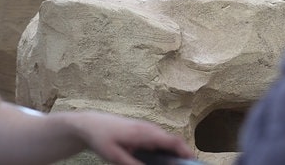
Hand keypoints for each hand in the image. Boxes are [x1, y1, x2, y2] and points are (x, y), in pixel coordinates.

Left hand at [72, 111, 193, 164]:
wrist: (90, 124)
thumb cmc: (102, 138)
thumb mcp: (116, 157)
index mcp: (145, 133)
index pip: (173, 142)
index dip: (185, 152)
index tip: (193, 162)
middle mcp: (149, 129)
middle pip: (173, 142)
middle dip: (182, 155)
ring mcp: (147, 128)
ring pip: (166, 142)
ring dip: (174, 153)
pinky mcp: (143, 131)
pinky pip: (159, 141)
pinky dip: (165, 150)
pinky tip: (162, 162)